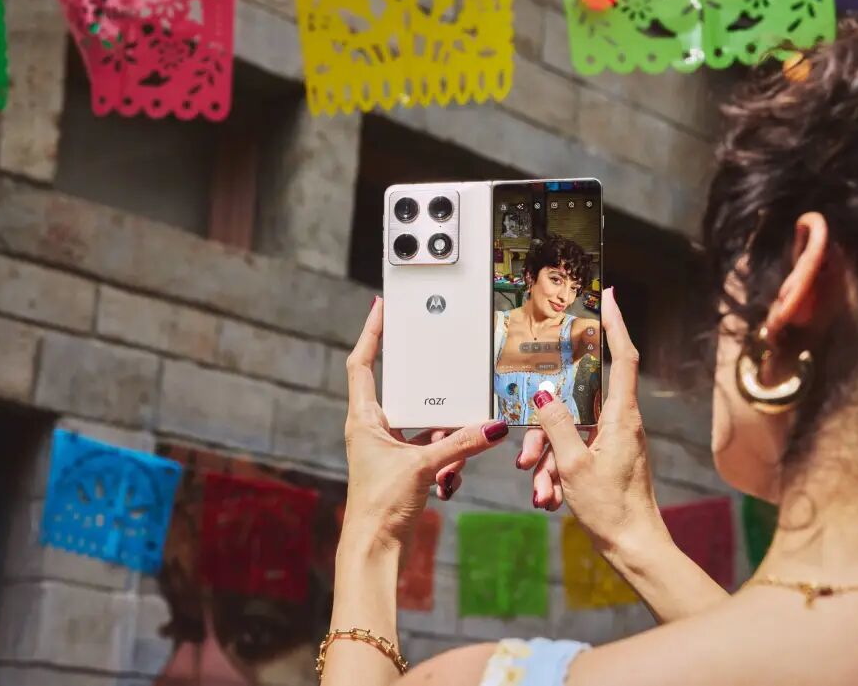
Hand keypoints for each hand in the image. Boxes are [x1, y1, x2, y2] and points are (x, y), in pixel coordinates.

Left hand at [342, 297, 508, 547]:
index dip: (371, 333)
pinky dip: (445, 458)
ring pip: (422, 426)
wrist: (374, 550)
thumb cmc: (379, 507)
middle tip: (441, 372)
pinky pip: (430, 449)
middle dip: (428, 395)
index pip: (363, 363)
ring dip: (443, 438)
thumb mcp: (422, 466)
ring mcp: (387, 448)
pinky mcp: (402, 467)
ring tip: (447, 465)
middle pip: (402, 393)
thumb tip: (494, 427)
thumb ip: (460, 443)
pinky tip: (450, 479)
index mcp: (363, 419)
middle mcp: (372, 429)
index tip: (382, 308)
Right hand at [517, 288, 663, 555]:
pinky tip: (549, 495)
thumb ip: (556, 426)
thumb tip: (543, 395)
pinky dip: (559, 469)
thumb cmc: (612, 509)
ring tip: (540, 487)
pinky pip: (575, 450)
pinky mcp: (608, 457)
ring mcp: (615, 440)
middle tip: (530, 452)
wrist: (634, 547)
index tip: (609, 297)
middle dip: (548, 423)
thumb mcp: (574, 466)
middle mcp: (622, 423)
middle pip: (579, 402)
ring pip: (571, 431)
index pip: (623, 357)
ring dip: (550, 457)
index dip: (616, 324)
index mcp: (622, 417)